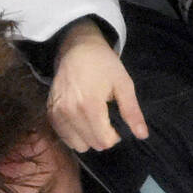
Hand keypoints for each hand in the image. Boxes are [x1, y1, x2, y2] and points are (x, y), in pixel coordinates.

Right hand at [49, 20, 147, 151]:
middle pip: (91, 144)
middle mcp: (70, 112)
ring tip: (93, 119)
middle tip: (106, 119)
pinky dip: (75, 133)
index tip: (117, 123)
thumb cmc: (104, 64)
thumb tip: (142, 136)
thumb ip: (132, 112)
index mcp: (90, 105)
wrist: (77, 48)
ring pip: (77, 144)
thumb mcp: (124, 84)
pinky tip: (81, 119)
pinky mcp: (50, 112)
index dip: (115, 136)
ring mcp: (57, 113)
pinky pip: (64, 136)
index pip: (104, 141)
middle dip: (103, 137)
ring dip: (88, 137)